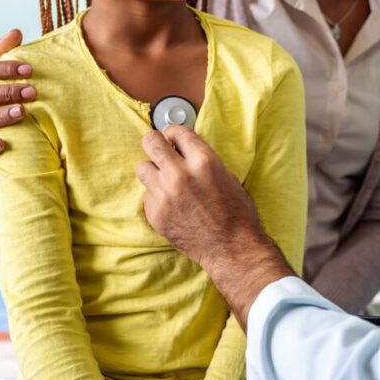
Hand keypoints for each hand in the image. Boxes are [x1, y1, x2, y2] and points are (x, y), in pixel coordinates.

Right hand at [0, 29, 35, 158]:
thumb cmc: (0, 90)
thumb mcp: (2, 71)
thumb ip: (7, 51)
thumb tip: (15, 31)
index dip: (4, 69)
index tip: (29, 69)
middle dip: (7, 92)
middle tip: (33, 92)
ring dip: (0, 116)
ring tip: (22, 112)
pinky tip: (3, 143)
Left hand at [137, 125, 294, 327]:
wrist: (232, 247)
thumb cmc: (236, 213)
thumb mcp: (226, 175)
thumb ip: (202, 160)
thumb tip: (183, 150)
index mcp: (203, 161)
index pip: (177, 131)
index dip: (173, 132)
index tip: (171, 136)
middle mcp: (180, 174)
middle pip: (151, 142)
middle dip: (155, 142)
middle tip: (159, 148)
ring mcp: (164, 195)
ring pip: (143, 167)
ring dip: (153, 170)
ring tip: (165, 179)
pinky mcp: (155, 213)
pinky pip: (147, 194)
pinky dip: (156, 196)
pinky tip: (172, 204)